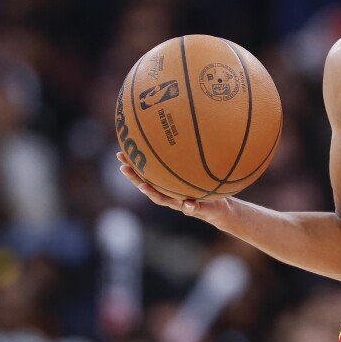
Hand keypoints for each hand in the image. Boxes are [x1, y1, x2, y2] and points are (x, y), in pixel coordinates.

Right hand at [116, 152, 232, 225]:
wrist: (220, 208)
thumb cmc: (206, 186)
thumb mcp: (198, 170)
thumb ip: (190, 158)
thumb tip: (182, 131)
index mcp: (168, 186)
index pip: (146, 175)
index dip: (133, 166)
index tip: (120, 153)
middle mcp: (171, 196)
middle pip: (148, 187)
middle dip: (134, 177)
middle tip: (123, 167)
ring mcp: (183, 204)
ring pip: (165, 200)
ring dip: (153, 193)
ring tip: (143, 186)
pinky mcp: (199, 210)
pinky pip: (195, 208)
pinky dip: (191, 206)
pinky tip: (189, 203)